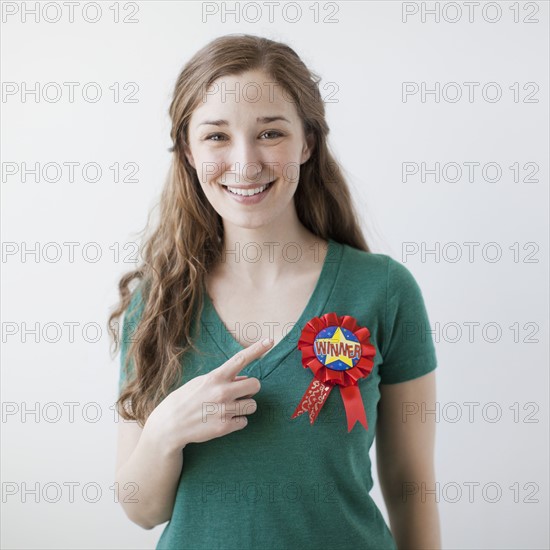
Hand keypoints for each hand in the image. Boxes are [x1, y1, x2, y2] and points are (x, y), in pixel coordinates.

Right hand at [148, 338, 273, 450]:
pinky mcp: (224, 427)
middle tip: (240, 393)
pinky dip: (237, 421)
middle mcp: (221, 392)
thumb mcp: (202, 383)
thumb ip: (224, 379)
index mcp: (215, 377)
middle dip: (251, 389)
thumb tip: (246, 380)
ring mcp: (224, 410)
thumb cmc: (187, 399)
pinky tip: (222, 420)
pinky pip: (244, 422)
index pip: (240, 359)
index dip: (257, 349)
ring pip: (253, 405)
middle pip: (256, 385)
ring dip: (245, 407)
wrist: (169, 425)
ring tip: (228, 408)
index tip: (270, 340)